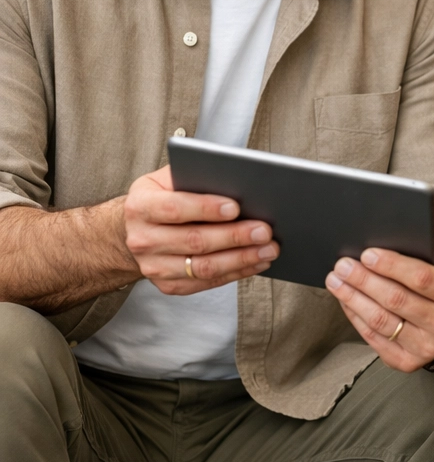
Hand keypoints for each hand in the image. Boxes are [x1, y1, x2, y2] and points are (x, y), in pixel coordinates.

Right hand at [123, 166, 278, 294]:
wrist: (136, 229)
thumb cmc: (163, 196)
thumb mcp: (169, 178)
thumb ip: (197, 177)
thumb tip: (238, 181)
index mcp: (141, 206)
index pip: (175, 208)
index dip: (206, 208)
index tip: (236, 207)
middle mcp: (142, 239)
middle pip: (194, 241)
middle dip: (235, 236)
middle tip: (265, 231)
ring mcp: (153, 267)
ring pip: (203, 267)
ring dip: (241, 259)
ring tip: (269, 249)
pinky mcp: (168, 285)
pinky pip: (207, 282)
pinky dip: (236, 272)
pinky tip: (257, 262)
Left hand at [325, 234, 433, 371]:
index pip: (423, 278)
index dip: (392, 266)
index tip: (367, 254)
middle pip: (397, 300)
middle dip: (365, 280)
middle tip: (343, 265)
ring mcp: (426, 348)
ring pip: (381, 320)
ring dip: (354, 298)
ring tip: (336, 280)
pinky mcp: (406, 362)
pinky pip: (374, 338)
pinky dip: (355, 316)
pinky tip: (346, 300)